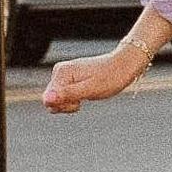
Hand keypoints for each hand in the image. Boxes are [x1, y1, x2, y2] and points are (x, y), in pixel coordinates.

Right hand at [41, 20, 163, 111]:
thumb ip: (67, 94)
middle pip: (50, 100)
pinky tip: (85, 94)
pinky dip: (73, 99)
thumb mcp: (90, 90)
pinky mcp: (70, 79)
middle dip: (66, 105)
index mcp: (62, 72)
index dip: (64, 106)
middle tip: (84, 99)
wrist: (124, 65)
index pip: (48, 99)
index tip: (80, 102)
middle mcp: (59, 71)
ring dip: (70, 103)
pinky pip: (64, 95)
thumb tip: (47, 99)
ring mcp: (64, 74)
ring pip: (57, 99)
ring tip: (86, 95)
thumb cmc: (111, 77)